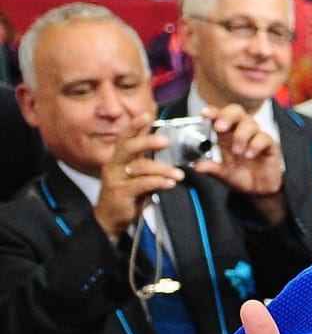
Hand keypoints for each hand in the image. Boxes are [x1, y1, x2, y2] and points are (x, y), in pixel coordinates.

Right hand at [94, 125, 181, 241]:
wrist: (110, 219)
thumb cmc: (127, 195)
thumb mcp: (137, 176)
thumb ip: (147, 163)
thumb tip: (165, 147)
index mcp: (119, 158)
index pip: (126, 137)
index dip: (135, 125)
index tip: (148, 114)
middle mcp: (114, 164)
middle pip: (129, 147)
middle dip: (147, 141)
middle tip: (166, 141)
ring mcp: (116, 178)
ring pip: (139, 167)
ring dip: (162, 169)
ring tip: (179, 174)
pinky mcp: (120, 192)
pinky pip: (141, 184)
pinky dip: (158, 182)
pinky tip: (170, 184)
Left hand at [195, 104, 285, 221]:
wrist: (260, 190)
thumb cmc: (241, 177)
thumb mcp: (223, 174)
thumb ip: (212, 169)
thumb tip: (197, 167)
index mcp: (226, 135)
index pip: (219, 117)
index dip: (213, 112)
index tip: (205, 114)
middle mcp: (241, 132)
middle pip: (236, 112)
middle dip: (227, 116)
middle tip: (219, 128)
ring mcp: (256, 137)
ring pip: (250, 123)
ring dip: (240, 135)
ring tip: (237, 151)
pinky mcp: (269, 146)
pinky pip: (263, 137)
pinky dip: (255, 145)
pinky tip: (250, 155)